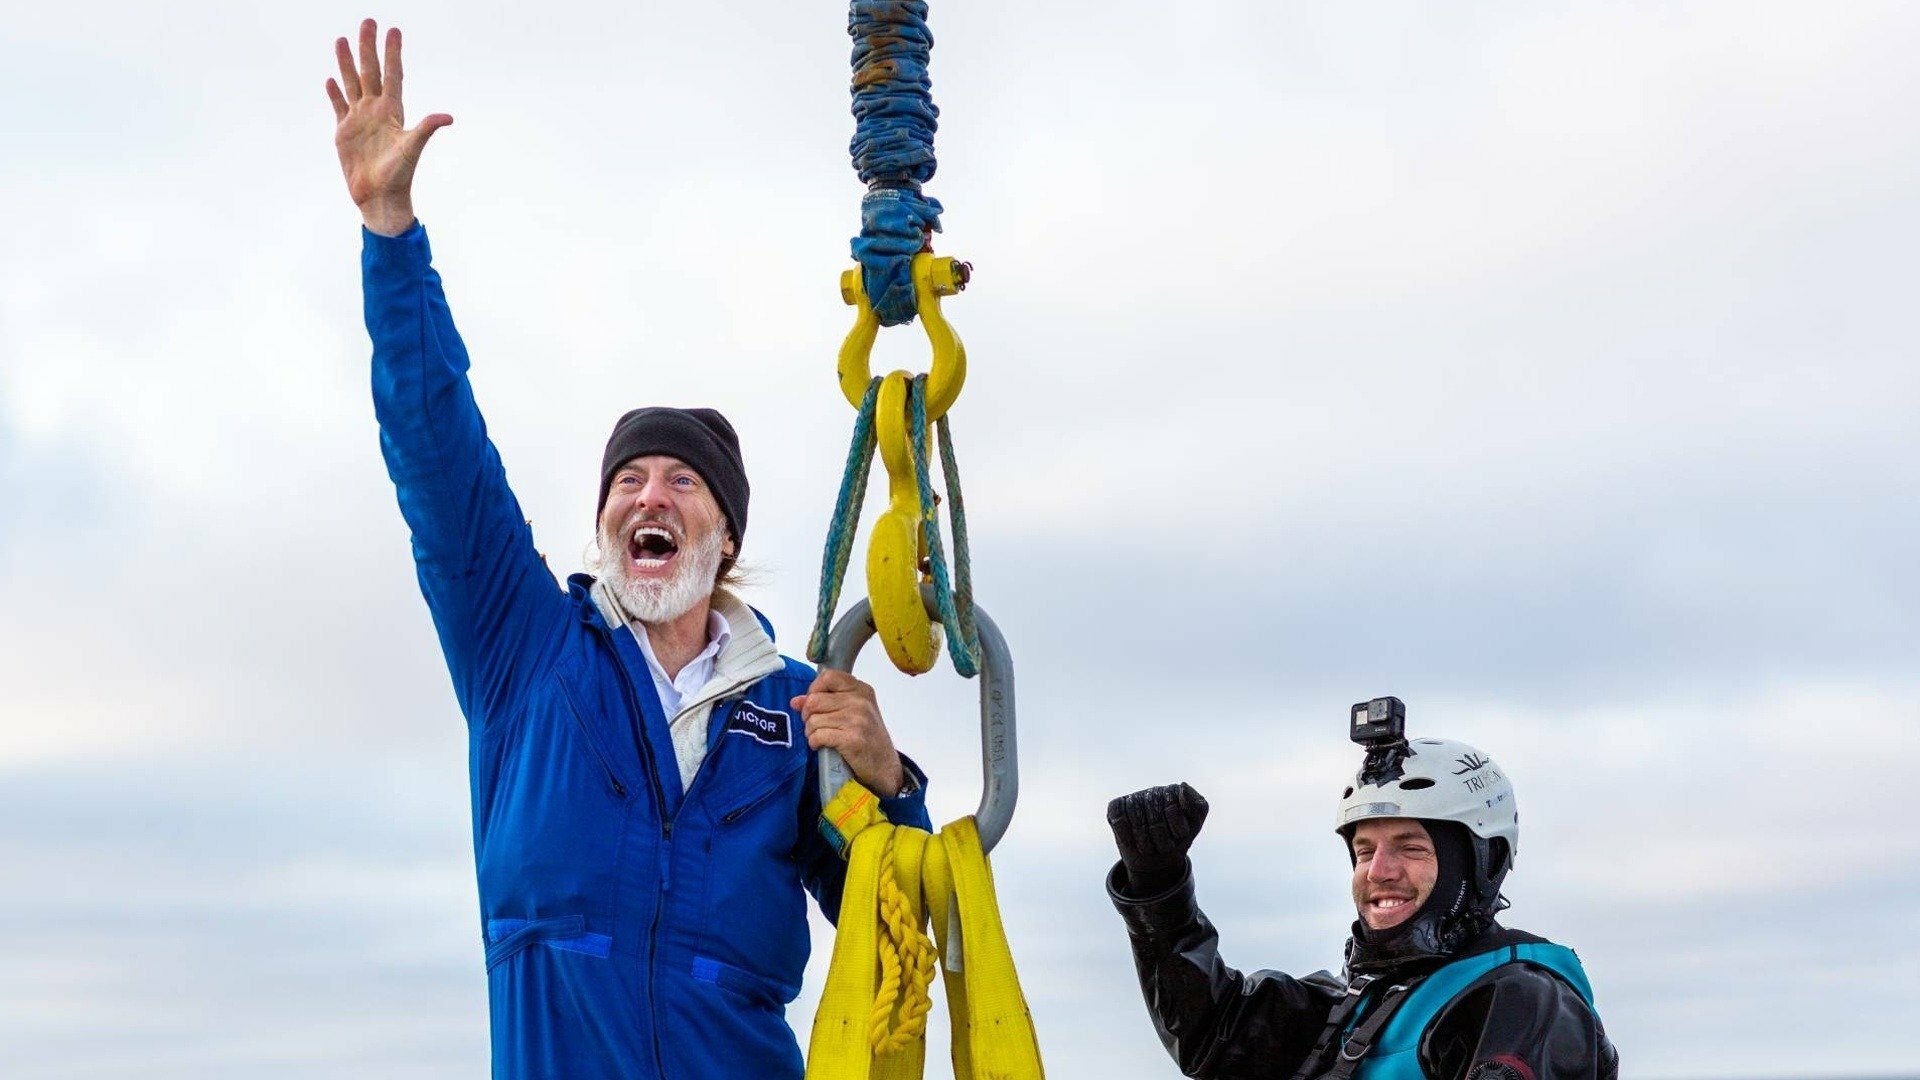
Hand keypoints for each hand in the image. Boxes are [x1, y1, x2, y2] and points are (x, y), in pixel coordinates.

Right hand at [325, 19, 452, 235]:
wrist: (379, 197)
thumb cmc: (399, 176)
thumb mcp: (412, 149)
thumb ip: (426, 129)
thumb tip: (448, 117)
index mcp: (392, 111)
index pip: (393, 74)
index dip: (393, 53)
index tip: (393, 31)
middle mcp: (376, 110)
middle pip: (371, 71)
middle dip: (369, 47)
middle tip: (368, 21)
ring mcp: (359, 119)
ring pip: (352, 83)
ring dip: (347, 62)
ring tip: (342, 39)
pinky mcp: (344, 131)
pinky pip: (339, 106)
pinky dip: (335, 92)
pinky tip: (332, 79)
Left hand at [793, 670, 905, 795]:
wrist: (884, 765)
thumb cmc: (867, 737)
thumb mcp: (852, 713)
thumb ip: (826, 702)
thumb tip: (795, 701)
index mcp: (862, 689)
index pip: (828, 676)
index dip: (814, 689)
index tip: (814, 703)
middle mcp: (861, 701)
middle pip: (815, 699)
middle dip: (807, 715)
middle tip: (813, 724)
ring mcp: (857, 719)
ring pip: (814, 719)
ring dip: (810, 731)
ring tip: (819, 737)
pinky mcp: (852, 738)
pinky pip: (818, 735)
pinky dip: (814, 742)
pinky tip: (820, 745)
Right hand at [1106, 783, 1209, 890]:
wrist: (1158, 859)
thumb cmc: (1178, 839)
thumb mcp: (1194, 825)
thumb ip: (1197, 805)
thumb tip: (1182, 785)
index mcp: (1173, 792)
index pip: (1172, 805)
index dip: (1176, 826)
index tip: (1180, 836)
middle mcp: (1152, 792)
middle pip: (1153, 813)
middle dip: (1160, 837)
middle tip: (1165, 848)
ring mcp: (1133, 798)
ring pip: (1135, 816)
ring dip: (1143, 840)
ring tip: (1150, 849)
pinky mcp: (1116, 807)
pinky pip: (1117, 816)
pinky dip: (1125, 833)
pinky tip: (1131, 843)